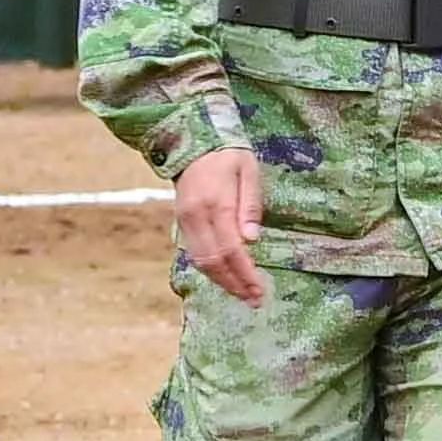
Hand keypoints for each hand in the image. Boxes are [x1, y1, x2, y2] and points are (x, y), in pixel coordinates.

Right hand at [173, 147, 268, 305]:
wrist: (192, 141)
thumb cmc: (228, 154)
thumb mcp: (248, 171)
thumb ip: (251, 205)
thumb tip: (252, 241)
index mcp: (216, 204)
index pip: (231, 249)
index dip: (245, 273)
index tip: (259, 289)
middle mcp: (197, 217)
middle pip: (214, 261)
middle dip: (235, 284)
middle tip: (254, 299)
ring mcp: (186, 221)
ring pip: (201, 262)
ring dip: (222, 282)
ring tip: (243, 294)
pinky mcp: (182, 223)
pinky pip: (195, 254)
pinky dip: (211, 270)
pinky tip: (226, 277)